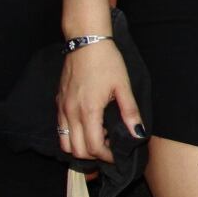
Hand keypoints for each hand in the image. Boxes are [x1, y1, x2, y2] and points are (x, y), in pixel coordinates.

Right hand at [57, 41, 141, 163]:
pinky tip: (88, 125)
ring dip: (81, 147)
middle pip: (77, 151)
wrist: (86, 40)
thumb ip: (130, 113)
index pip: (94, 147)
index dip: (107, 156)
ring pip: (65, 143)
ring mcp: (62, 107)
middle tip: (109, 147)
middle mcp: (71, 112)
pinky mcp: (59, 101)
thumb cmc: (106, 61)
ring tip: (98, 137)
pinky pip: (61, 128)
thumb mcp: (123, 86)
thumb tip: (138, 134)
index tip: (117, 154)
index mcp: (89, 110)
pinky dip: (72, 135)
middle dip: (94, 155)